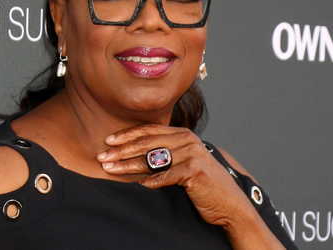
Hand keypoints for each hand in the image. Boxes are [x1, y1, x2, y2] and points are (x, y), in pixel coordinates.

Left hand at [96, 123, 255, 227]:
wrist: (229, 203)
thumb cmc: (202, 184)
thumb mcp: (183, 162)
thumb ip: (164, 153)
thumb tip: (130, 153)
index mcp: (183, 134)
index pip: (149, 130)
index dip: (127, 134)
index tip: (108, 141)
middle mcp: (188, 140)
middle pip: (147, 143)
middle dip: (122, 150)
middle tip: (102, 156)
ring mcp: (192, 154)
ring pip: (152, 159)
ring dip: (128, 165)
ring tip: (110, 170)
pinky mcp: (195, 171)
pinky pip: (166, 176)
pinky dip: (151, 181)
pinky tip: (139, 185)